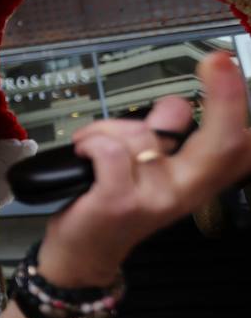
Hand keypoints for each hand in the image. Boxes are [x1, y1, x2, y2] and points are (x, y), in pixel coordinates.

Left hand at [38, 52, 250, 285]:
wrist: (82, 255)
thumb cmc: (110, 206)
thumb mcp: (147, 170)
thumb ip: (163, 138)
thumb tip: (174, 108)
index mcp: (197, 179)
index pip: (239, 146)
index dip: (240, 106)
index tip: (230, 67)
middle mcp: (185, 189)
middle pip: (222, 141)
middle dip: (225, 96)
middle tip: (215, 63)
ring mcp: (155, 197)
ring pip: (140, 134)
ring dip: (104, 130)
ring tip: (91, 149)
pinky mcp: (120, 202)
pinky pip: (109, 150)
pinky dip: (90, 142)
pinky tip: (83, 154)